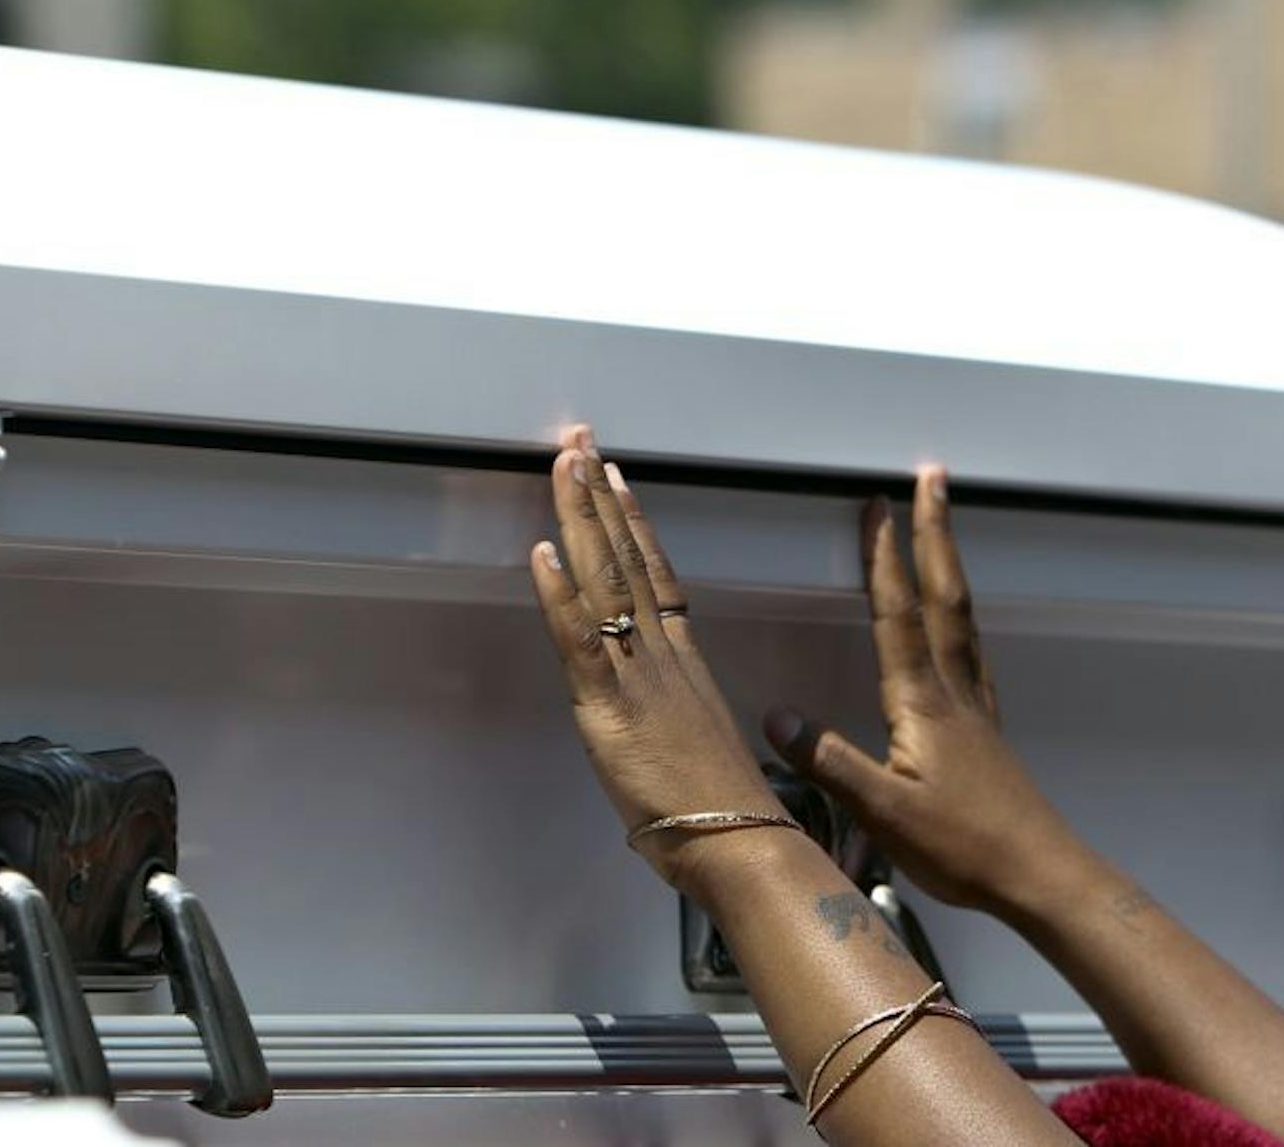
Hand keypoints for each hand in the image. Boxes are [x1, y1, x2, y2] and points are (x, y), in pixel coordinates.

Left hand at [528, 426, 786, 894]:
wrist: (741, 842)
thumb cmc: (721, 816)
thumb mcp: (694, 748)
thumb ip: (671, 719)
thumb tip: (654, 720)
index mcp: (684, 662)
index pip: (654, 574)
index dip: (633, 524)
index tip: (616, 479)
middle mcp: (662, 654)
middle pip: (627, 559)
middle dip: (599, 497)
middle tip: (580, 440)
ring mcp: (637, 674)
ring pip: (605, 580)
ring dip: (581, 519)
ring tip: (565, 464)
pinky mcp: (611, 705)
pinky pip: (581, 638)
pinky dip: (558, 591)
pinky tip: (543, 549)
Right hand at [763, 467, 1092, 916]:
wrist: (1040, 874)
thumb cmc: (963, 846)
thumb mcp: (883, 811)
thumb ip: (828, 762)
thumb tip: (775, 717)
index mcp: (922, 701)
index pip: (897, 615)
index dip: (884, 559)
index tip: (876, 506)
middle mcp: (953, 688)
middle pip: (943, 594)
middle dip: (932, 533)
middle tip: (931, 477)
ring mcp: (976, 705)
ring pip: (960, 615)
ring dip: (947, 563)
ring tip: (940, 525)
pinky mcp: (986, 727)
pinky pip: (970, 647)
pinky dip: (957, 612)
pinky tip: (954, 620)